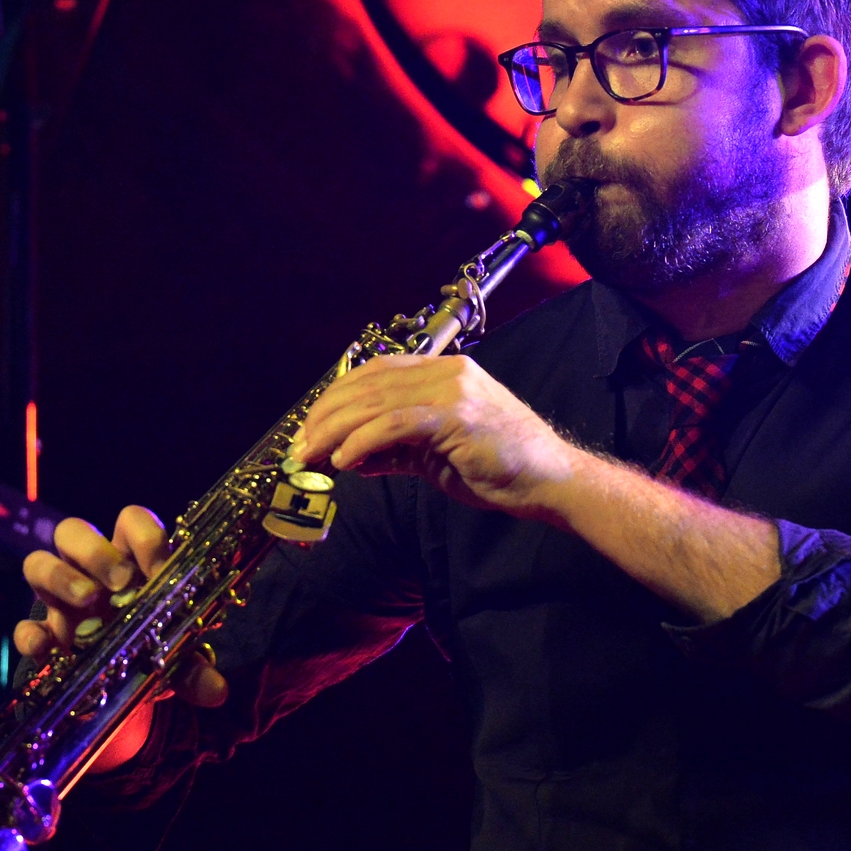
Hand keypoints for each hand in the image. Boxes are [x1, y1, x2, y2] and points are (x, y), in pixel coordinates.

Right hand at [16, 505, 227, 770]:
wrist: (124, 689)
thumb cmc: (155, 650)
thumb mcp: (178, 661)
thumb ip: (194, 670)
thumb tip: (217, 691)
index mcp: (130, 561)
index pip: (130, 522)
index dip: (144, 535)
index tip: (160, 566)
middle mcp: (90, 572)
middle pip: (73, 530)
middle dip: (93, 551)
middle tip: (117, 582)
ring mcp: (60, 601)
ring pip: (37, 563)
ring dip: (60, 578)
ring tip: (87, 603)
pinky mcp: (44, 635)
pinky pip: (24, 627)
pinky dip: (32, 636)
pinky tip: (50, 651)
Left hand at [293, 354, 575, 520]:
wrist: (551, 479)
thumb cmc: (500, 468)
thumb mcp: (437, 454)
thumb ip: (396, 450)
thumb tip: (351, 457)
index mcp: (443, 371)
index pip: (375, 373)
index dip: (336, 397)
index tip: (309, 427)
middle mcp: (447, 371)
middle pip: (368, 384)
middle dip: (325, 416)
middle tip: (299, 446)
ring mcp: (453, 390)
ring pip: (375, 402)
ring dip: (335, 431)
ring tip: (312, 456)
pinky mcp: (457, 415)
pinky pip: (396, 424)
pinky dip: (364, 442)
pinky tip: (345, 462)